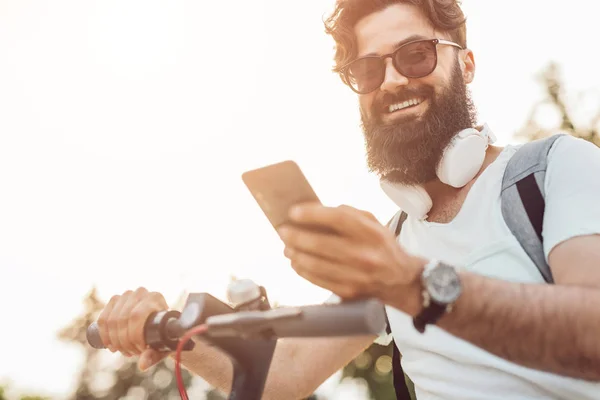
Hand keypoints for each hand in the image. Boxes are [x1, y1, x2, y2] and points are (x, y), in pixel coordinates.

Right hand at [96, 287, 169, 370]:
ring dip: (115, 340)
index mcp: (155, 297)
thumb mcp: (162, 344)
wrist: (158, 325)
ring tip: (125, 351)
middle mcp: (140, 292)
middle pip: (122, 319)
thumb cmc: (164, 334)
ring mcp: (126, 295)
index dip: (133, 336)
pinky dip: (104, 335)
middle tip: (132, 353)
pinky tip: (111, 345)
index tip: (140, 350)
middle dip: (124, 341)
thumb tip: (142, 365)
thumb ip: (155, 354)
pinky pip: (103, 319)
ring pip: (111, 320)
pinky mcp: (115, 301)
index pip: (136, 316)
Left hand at [278, 203, 425, 314]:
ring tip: (286, 247)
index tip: (293, 212)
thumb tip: (315, 210)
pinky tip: (296, 262)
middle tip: (282, 231)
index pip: (337, 219)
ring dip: (295, 254)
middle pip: (321, 244)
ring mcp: (356, 276)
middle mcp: (364, 255)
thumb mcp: (374, 224)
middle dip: (296, 236)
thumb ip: (348, 215)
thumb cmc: (382, 247)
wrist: (402, 281)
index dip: (312, 214)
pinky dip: (303, 270)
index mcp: (371, 233)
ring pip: (315, 265)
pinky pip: (318, 280)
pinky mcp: (348, 292)